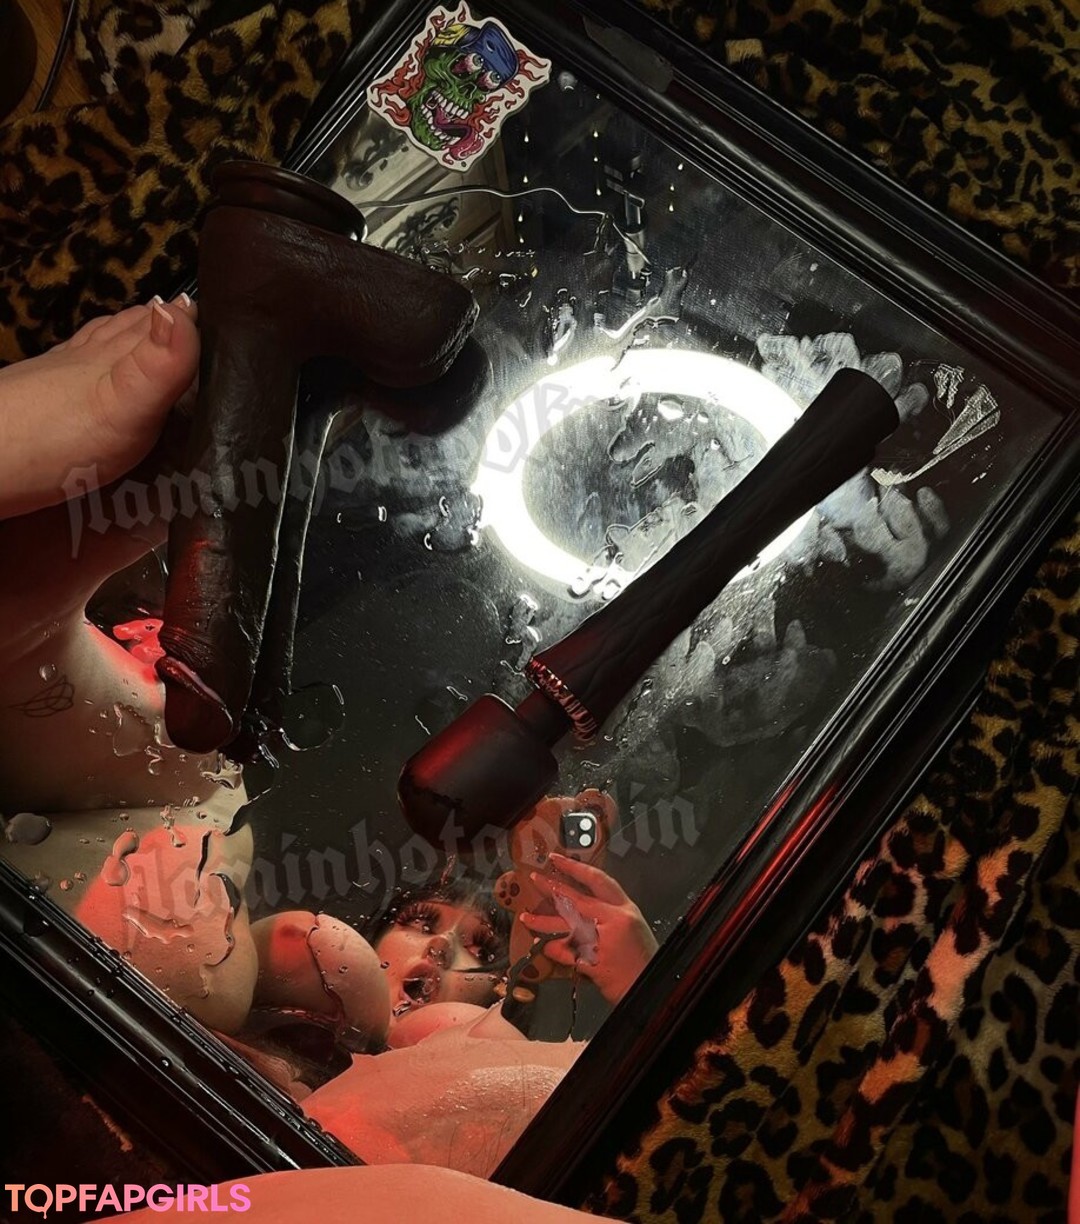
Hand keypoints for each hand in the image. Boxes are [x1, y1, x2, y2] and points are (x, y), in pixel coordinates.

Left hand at [519, 853, 657, 1005]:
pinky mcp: (593, 962)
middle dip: (552, 887)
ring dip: (543, 922)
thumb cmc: (642, 959)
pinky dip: (552, 949)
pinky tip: (542, 945)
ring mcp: (602, 942)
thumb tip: (580, 906)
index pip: (597, 880)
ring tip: (526, 917)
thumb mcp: (633, 926)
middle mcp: (614, 921)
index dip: (574, 867)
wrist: (650, 986)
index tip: (556, 860)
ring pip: (565, 925)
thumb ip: (609, 914)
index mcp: (625, 909)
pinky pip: (565, 952)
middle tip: (535, 879)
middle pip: (576, 899)